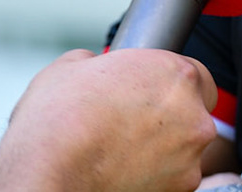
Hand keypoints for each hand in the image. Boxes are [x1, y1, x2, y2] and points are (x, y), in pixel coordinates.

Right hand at [0, 48, 217, 191]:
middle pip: (195, 112)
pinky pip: (172, 178)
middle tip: (133, 126)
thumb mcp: (70, 67)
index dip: (171, 85)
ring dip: (163, 150)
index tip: (151, 95)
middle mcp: (194, 114)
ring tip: (121, 153)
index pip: (196, 76)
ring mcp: (190, 156)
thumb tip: (92, 64)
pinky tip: (122, 173)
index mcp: (177, 74)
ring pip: (185, 149)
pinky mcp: (179, 189)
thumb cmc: (56, 119)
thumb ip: (97, 61)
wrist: (45, 173)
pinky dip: (154, 177)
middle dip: (172, 118)